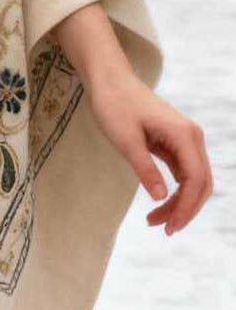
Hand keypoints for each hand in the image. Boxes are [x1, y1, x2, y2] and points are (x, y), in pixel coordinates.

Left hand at [85, 72, 212, 235]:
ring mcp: (185, 139)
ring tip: (154, 221)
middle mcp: (191, 137)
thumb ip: (145, 169)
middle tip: (164, 230)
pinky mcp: (174, 142)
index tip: (169, 227)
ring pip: (193, 180)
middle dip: (185, 209)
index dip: (186, 207)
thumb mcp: (126, 140)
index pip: (196, 179)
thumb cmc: (115, 105)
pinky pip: (182, 172)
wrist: (109, 80)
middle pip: (201, 183)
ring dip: (179, 202)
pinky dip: (174, 190)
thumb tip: (161, 198)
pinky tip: (159, 203)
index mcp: (184, 134)